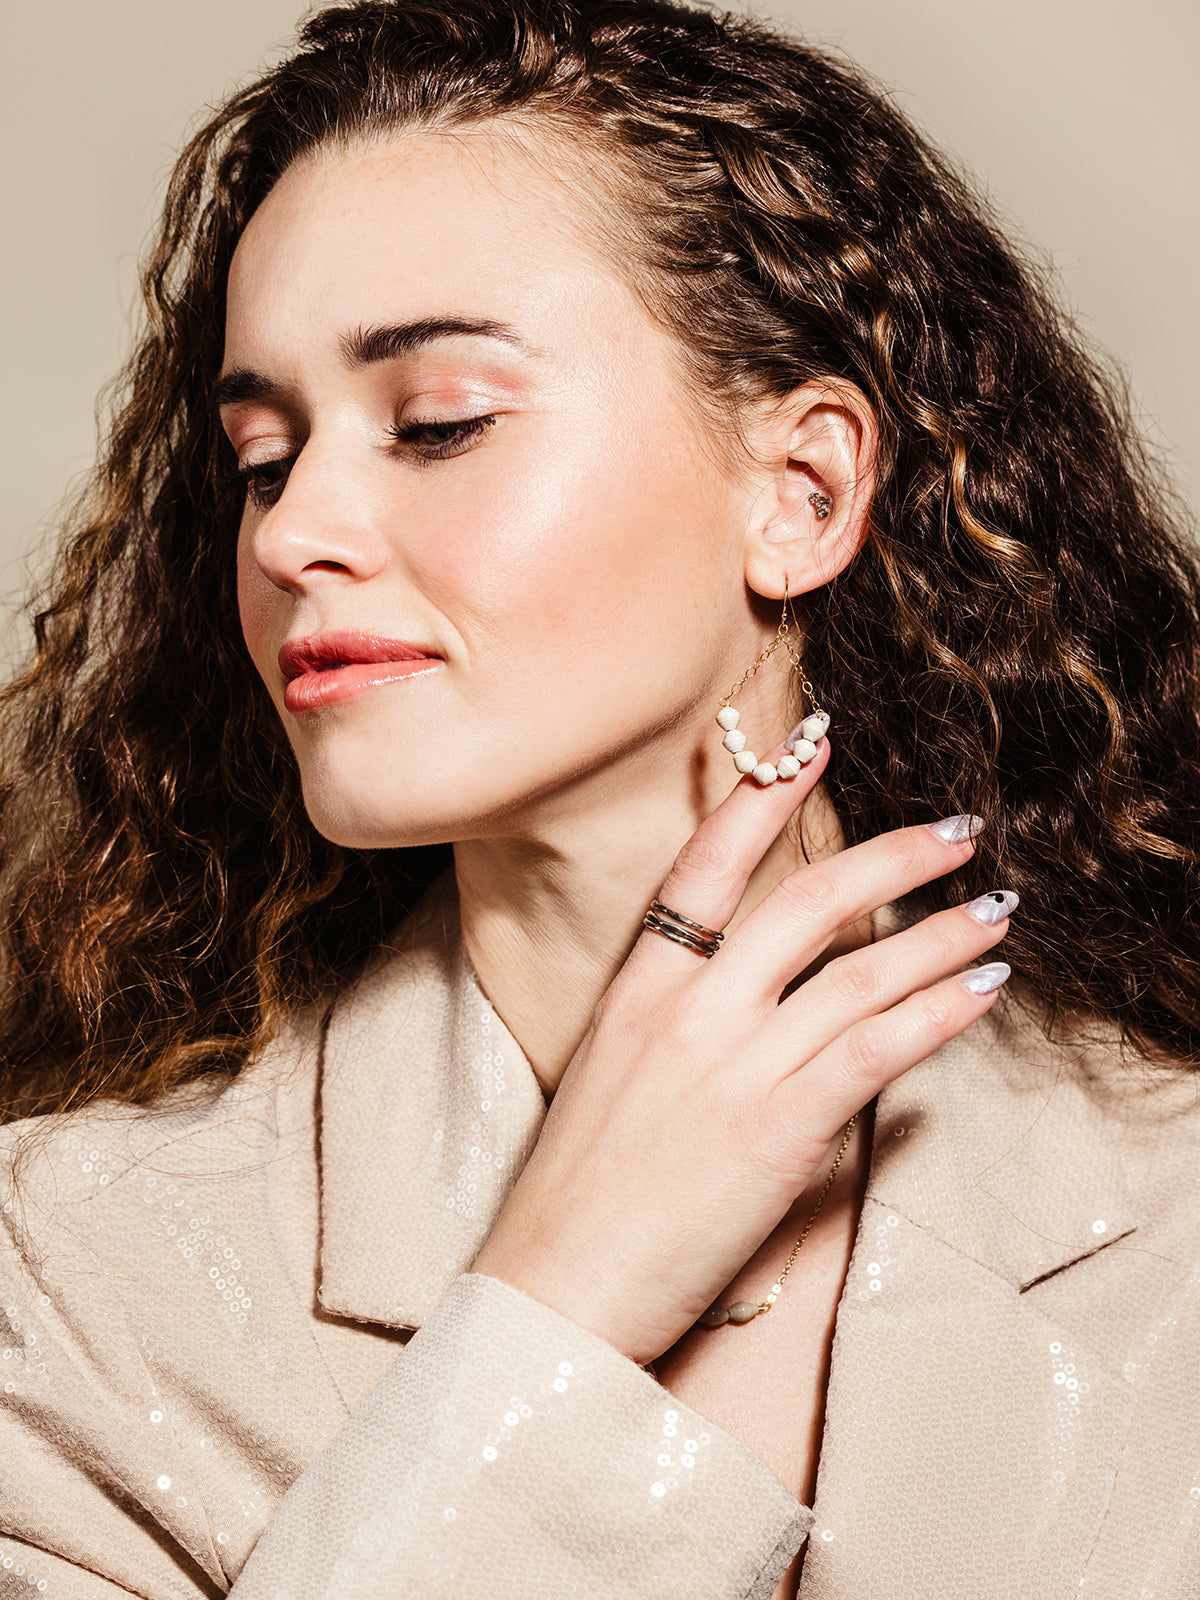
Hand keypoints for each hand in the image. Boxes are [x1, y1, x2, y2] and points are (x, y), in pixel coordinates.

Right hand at [471, 742, 1011, 1365]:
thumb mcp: (611, 1077)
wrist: (556, 1283)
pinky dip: (939, 1010)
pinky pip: (879, 1047)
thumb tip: (766, 1008)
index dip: (763, 800)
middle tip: (951, 832)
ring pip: (859, 971)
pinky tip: (981, 989)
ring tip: (994, 909)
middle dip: (890, 857)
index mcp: (638, 989)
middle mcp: (688, 1010)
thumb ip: (681, 1024)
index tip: (812, 748)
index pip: (706, 866)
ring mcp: (735, 1064)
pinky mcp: (780, 1126)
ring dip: (941, 934)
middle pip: (804, 902)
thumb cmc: (579, 1194)